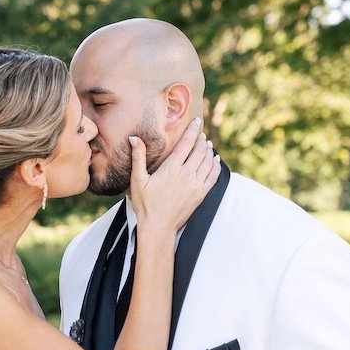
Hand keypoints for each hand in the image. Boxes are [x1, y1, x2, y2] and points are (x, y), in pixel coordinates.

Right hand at [129, 117, 219, 233]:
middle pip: (200, 151)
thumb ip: (138, 158)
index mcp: (172, 169)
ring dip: (209, 150)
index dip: (192, 130)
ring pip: (208, 162)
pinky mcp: (201, 195)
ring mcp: (196, 185)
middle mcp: (187, 175)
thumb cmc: (145, 205)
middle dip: (201, 139)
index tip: (197, 121)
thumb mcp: (138, 180)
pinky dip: (215, 166)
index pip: (186, 144)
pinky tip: (215, 160)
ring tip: (207, 144)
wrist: (158, 227)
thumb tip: (134, 139)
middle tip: (200, 134)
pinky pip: (213, 176)